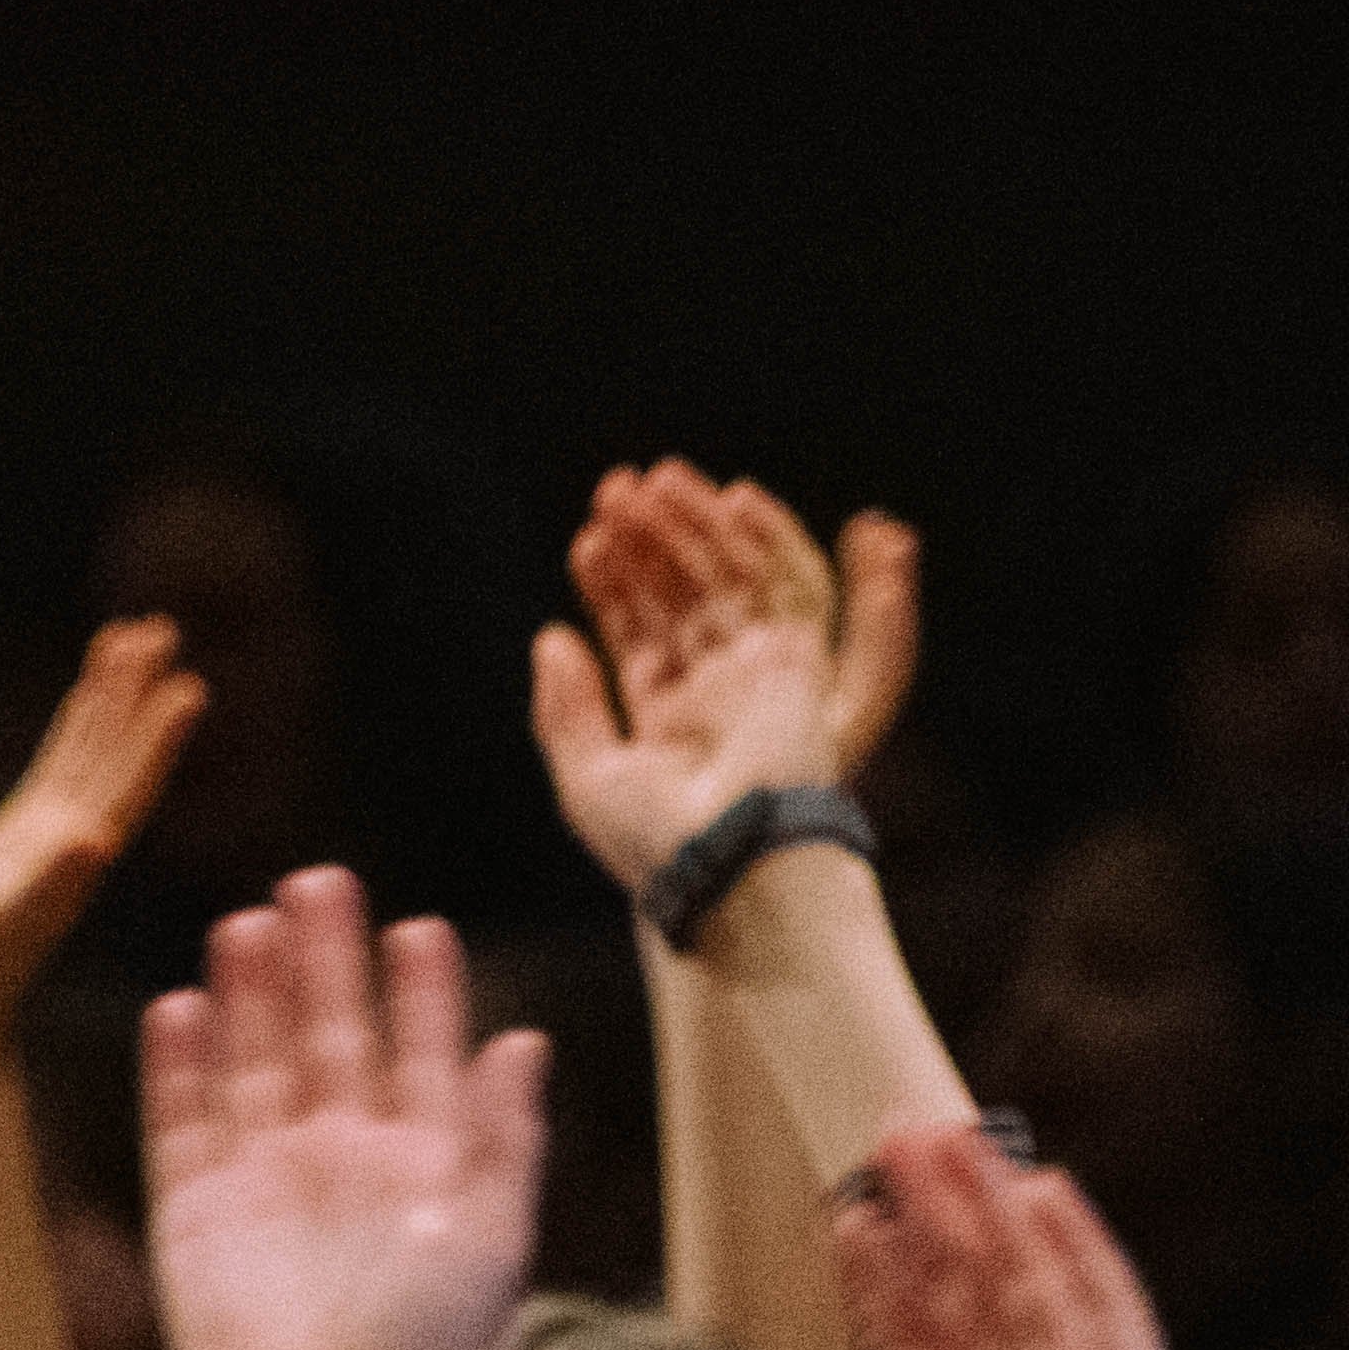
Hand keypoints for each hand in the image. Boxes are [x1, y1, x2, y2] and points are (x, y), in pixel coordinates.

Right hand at [0, 615, 213, 1039]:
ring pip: (85, 752)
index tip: (187, 687)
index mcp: (74, 854)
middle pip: (112, 752)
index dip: (155, 737)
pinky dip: (71, 732)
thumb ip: (46, 884)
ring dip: (109, 698)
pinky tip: (81, 707)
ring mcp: (47, 835)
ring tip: (130, 639)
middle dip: (135, 691)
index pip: (124, 785)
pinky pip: (53, 770)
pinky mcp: (18, 840)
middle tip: (161, 627)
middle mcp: (71, 837)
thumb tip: (92, 839)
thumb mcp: (4, 929)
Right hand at [137, 872, 545, 1349]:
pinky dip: (178, 1067)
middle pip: (329, 1038)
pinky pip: (181, 1124)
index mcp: (421, 1166)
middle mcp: (340, 1163)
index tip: (416, 929)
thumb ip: (504, 1137)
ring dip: (252, 996)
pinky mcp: (194, 1216)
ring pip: (255, 1065)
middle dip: (326, 963)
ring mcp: (264, 1184)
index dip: (420, 992)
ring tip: (249, 922)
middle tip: (319, 882)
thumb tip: (525, 1039)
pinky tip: (180, 1006)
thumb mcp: (490, 1239)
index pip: (422, 1054)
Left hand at [531, 463, 919, 904]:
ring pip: (727, 582)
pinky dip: (765, 538)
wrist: (726, 865)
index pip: (638, 636)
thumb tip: (549, 637)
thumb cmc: (656, 843)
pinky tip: (727, 499)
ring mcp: (758, 675)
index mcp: (665, 725)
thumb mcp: (587, 776)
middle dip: (650, 543)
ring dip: (692, 530)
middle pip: (681, 597)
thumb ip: (567, 708)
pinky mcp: (799, 660)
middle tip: (616, 490)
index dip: (613, 585)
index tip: (587, 541)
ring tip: (650, 484)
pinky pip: (789, 583)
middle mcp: (716, 694)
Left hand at [761, 1127, 1231, 1349]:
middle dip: (937, 1219)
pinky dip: (1080, 1253)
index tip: (846, 1223)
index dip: (886, 1286)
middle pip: (979, 1298)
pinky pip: (1112, 1321)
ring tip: (944, 1135)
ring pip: (1035, 1286)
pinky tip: (1042, 1191)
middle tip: (891, 1135)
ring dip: (993, 1210)